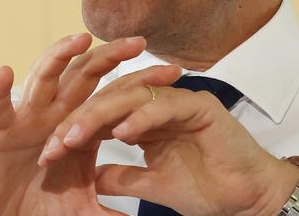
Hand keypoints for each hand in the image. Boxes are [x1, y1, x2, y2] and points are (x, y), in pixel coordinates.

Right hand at [0, 34, 153, 215]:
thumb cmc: (34, 204)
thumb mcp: (80, 207)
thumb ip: (110, 207)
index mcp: (77, 123)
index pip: (113, 95)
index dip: (141, 84)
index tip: (173, 73)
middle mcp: (54, 112)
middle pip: (84, 76)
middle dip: (110, 57)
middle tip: (139, 42)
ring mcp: (26, 118)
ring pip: (44, 79)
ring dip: (60, 57)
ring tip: (81, 40)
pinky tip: (6, 73)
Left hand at [39, 70, 298, 215]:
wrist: (248, 201)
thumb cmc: (207, 191)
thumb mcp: (152, 186)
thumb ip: (122, 178)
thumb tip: (90, 176)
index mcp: (148, 121)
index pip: (105, 117)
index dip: (76, 131)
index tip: (50, 154)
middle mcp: (161, 105)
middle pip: (112, 101)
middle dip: (80, 120)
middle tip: (55, 141)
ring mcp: (181, 101)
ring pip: (133, 96)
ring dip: (101, 115)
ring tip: (74, 135)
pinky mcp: (200, 106)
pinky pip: (164, 105)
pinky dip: (141, 117)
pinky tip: (120, 134)